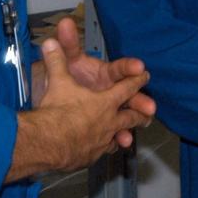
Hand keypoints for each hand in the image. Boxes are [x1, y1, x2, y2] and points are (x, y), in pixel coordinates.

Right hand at [8, 37, 154, 181]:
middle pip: (131, 116)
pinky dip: (105, 148)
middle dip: (140, 111)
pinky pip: (103, 151)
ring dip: (125, 134)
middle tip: (150, 109)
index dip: (137, 80)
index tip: (145, 75)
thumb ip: (56, 60)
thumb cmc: (56, 111)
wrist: (46, 143)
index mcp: (105, 101)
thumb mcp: (57, 81)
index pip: (127, 88)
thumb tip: (50, 41)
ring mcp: (102, 141)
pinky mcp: (91, 156)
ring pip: (119, 136)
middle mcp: (109, 121)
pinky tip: (102, 149)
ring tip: (129, 136)